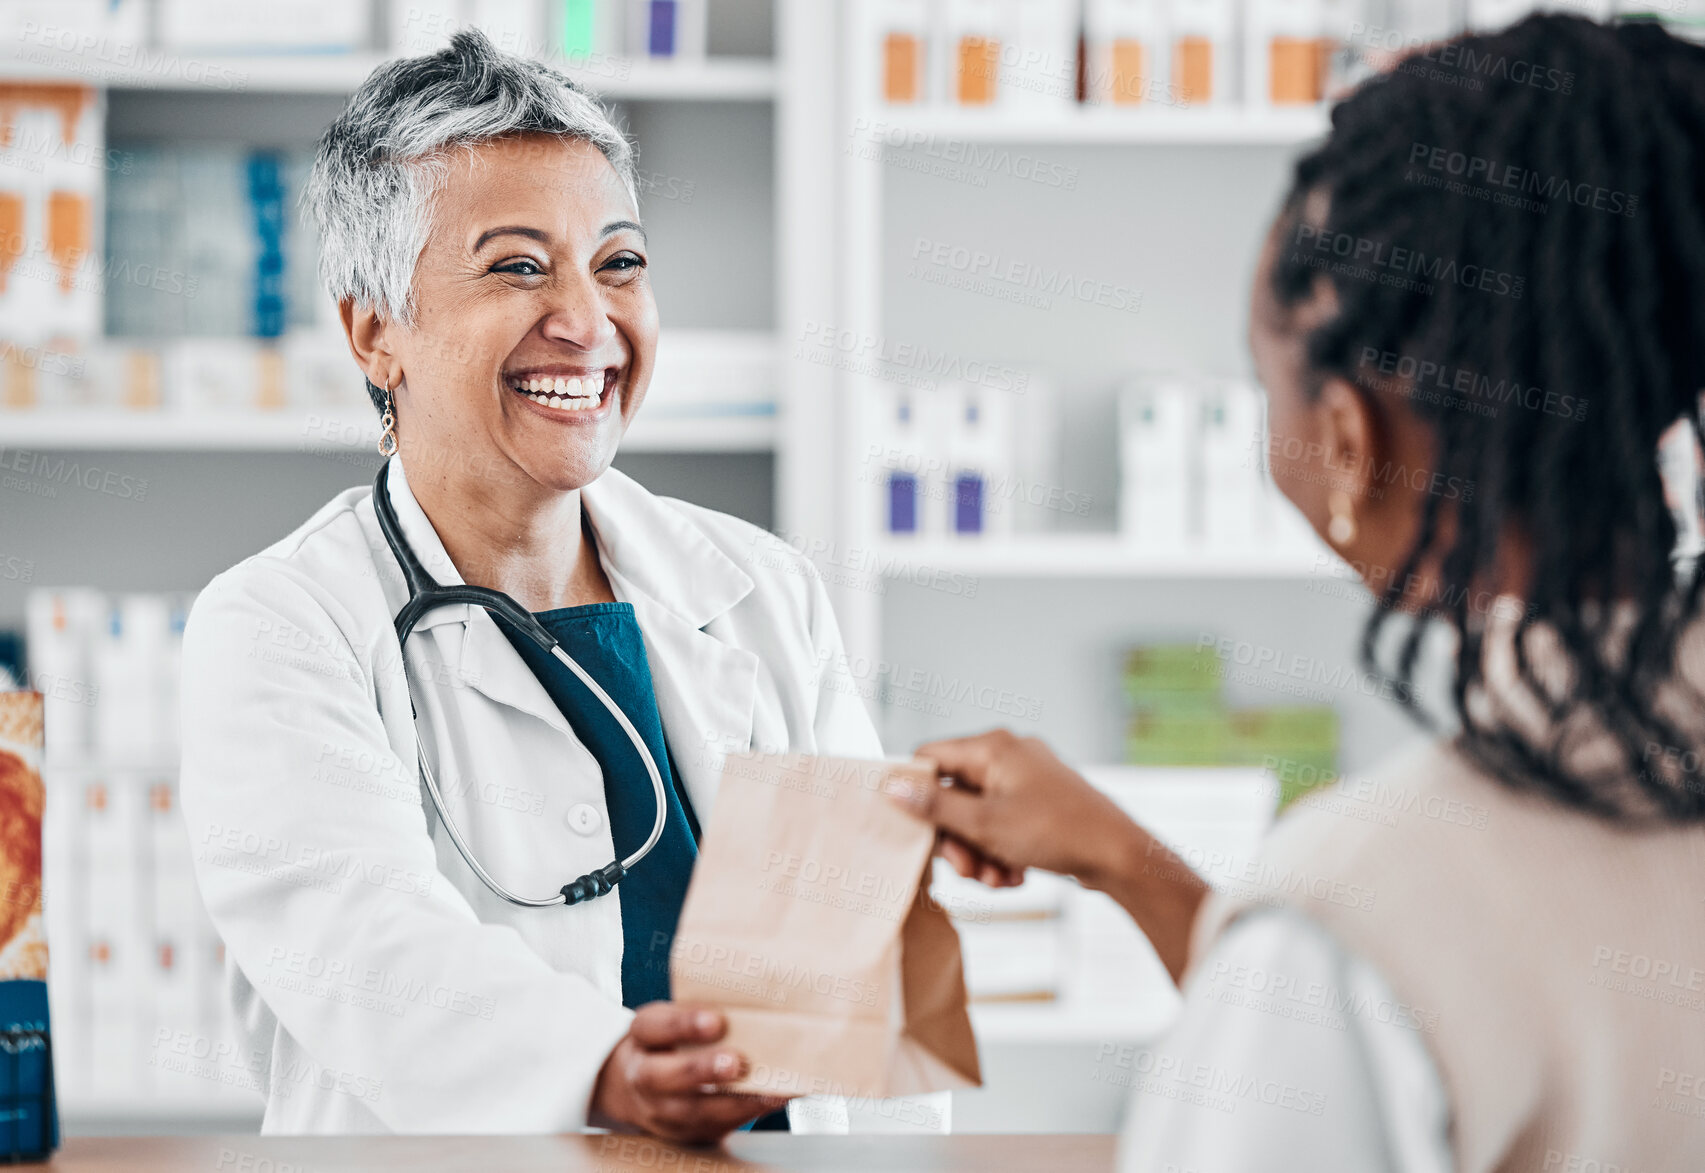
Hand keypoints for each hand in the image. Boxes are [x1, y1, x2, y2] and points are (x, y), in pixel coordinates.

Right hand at [591, 1002, 789, 1143]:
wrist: (639, 1088)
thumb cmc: (670, 1042)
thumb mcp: (674, 1018)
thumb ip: (703, 1011)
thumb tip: (756, 1001)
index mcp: (643, 1036)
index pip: (653, 1027)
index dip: (683, 1024)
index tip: (715, 1021)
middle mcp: (644, 1077)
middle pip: (661, 1077)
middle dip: (701, 1071)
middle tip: (736, 1062)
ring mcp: (661, 1111)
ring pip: (690, 1112)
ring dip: (732, 1103)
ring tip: (768, 1091)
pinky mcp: (685, 1133)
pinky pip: (714, 1128)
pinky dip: (747, 1114)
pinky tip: (773, 1101)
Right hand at [896, 730, 1140, 886]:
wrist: (1120, 856)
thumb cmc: (1057, 831)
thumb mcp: (986, 824)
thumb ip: (935, 806)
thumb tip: (891, 786)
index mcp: (993, 747)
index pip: (931, 758)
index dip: (916, 793)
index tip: (915, 829)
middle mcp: (1009, 755)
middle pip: (955, 794)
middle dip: (957, 839)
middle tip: (966, 871)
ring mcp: (1027, 779)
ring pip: (979, 816)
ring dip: (980, 853)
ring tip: (997, 880)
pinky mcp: (1040, 803)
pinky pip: (1003, 824)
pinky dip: (1002, 852)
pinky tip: (1015, 877)